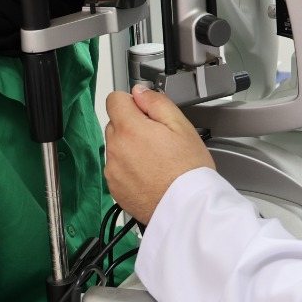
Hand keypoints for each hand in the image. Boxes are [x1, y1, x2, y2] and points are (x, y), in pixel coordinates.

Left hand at [104, 84, 215, 224]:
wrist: (186, 209)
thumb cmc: (188, 171)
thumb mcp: (181, 126)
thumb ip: (156, 102)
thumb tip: (139, 92)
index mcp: (130, 129)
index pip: (114, 99)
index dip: (132, 102)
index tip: (146, 111)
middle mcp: (115, 149)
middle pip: (115, 124)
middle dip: (133, 126)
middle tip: (159, 139)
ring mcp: (112, 170)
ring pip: (116, 147)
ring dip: (130, 148)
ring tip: (157, 160)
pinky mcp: (114, 188)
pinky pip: (117, 168)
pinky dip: (129, 168)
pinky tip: (151, 174)